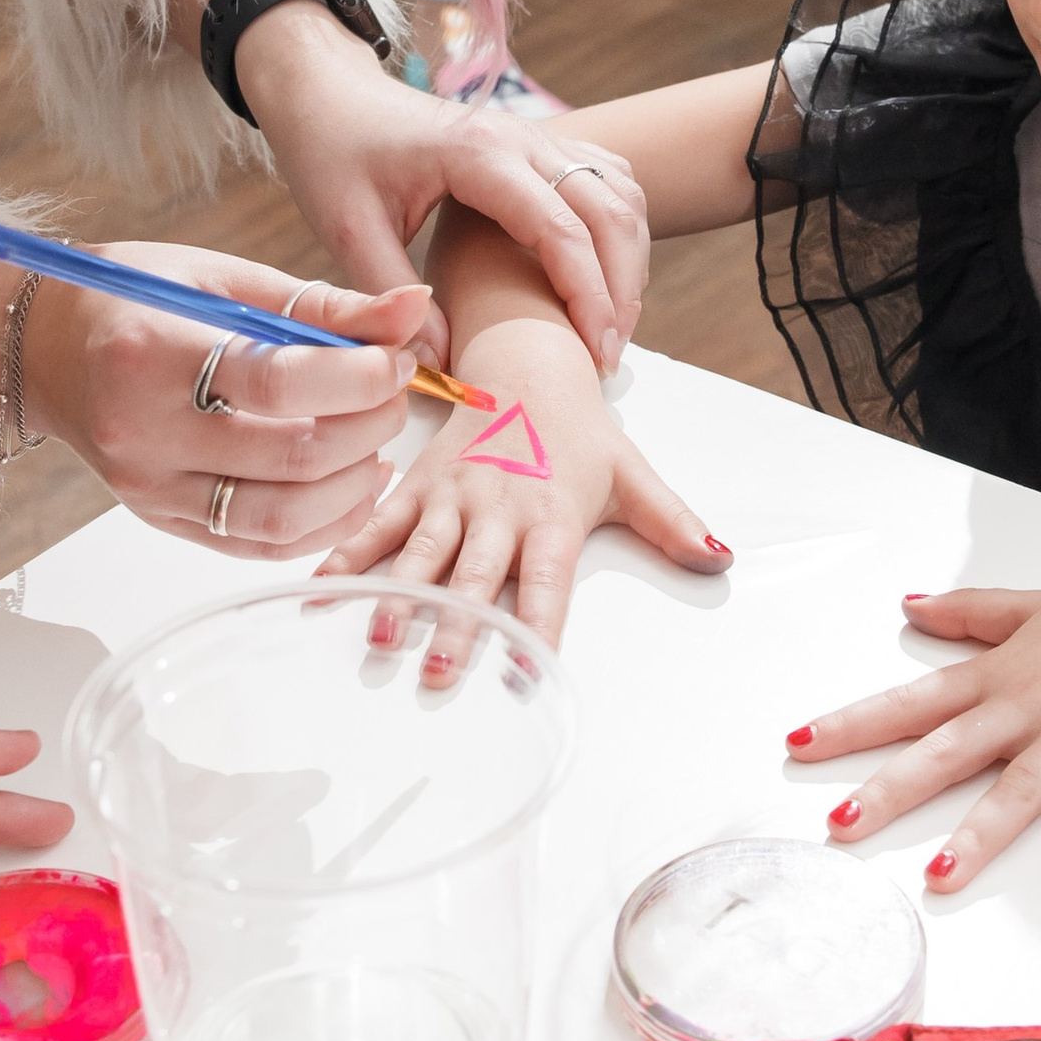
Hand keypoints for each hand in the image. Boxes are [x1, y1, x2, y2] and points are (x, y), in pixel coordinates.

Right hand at [20, 245, 433, 555]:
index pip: (283, 384)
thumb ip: (323, 305)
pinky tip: (349, 484)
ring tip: (376, 442)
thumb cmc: (137, 299)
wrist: (46, 349)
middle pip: (294, 457)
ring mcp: (150, 488)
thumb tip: (413, 309)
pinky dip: (322, 524)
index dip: (362, 376)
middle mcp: (147, 432)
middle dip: (370, 426)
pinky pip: (259, 545)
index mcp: (157, 353)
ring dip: (355, 486)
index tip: (397, 358)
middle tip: (393, 393)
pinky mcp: (161, 521)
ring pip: (283, 516)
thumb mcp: (223, 278)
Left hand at [233, 4, 648, 369]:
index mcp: (479, 155)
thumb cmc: (332, 154)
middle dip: (621, 289)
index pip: (562, 229)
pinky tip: (605, 276)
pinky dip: (620, 230)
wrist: (328, 95)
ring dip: (629, 260)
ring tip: (612, 325)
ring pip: (621, 194)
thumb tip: (437, 363)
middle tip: (607, 355)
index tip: (594, 353)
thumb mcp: (346, 229)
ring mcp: (536, 136)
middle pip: (610, 211)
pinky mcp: (537, 145)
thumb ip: (390, 295)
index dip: (589, 296)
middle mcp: (522, 138)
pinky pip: (606, 181)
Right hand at [320, 320, 726, 646]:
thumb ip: (670, 521)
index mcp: (552, 516)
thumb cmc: (578, 432)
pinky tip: (322, 593)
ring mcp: (452, 496)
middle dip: (459, 626)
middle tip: (441, 674)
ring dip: (400, 596)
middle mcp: (499, 509)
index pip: (546, 583)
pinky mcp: (417, 485)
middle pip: (477, 576)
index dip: (535, 628)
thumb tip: (718, 558)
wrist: (526, 365)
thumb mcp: (631, 473)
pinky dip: (348, 557)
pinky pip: (378, 524)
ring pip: (423, 553)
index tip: (526, 676)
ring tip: (382, 637)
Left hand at [789, 577, 1040, 902]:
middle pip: (947, 752)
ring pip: (1016, 793)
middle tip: (840, 823)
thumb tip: (910, 606)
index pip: (912, 703)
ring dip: (978, 837)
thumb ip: (968, 612)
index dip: (853, 725)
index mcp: (999, 677)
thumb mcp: (1034, 607)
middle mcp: (1027, 710)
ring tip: (939, 879)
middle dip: (891, 789)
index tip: (799, 744)